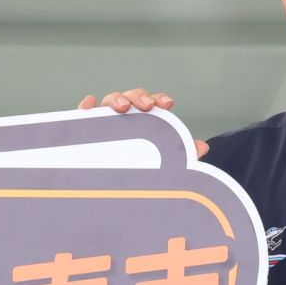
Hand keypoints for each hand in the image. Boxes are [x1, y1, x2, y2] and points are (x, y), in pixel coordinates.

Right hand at [79, 88, 208, 158]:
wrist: (114, 187)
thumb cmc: (143, 169)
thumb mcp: (164, 165)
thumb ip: (180, 154)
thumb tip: (202, 148)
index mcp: (144, 118)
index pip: (152, 103)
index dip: (159, 100)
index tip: (168, 103)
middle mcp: (124, 116)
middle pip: (131, 97)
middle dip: (139, 97)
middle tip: (147, 106)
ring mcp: (104, 120)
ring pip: (109, 101)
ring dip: (116, 99)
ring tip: (123, 108)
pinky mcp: (85, 128)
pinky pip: (83, 114)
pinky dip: (85, 106)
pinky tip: (89, 103)